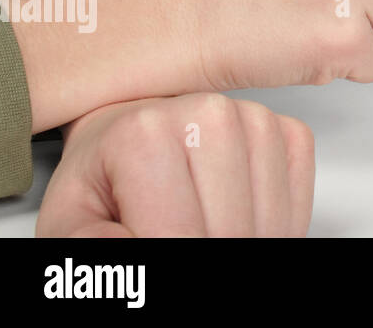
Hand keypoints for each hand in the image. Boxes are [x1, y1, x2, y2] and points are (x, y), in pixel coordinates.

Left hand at [36, 94, 313, 236]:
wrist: (130, 138)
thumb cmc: (107, 181)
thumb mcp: (74, 221)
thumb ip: (93, 246)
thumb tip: (135, 249)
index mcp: (145, 134)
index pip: (177, 236)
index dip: (168, 259)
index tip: (152, 249)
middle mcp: (208, 114)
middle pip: (229, 232)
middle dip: (206, 252)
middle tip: (176, 237)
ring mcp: (255, 119)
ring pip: (269, 221)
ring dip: (245, 240)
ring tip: (201, 229)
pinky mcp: (288, 131)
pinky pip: (299, 199)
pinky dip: (277, 224)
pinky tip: (239, 218)